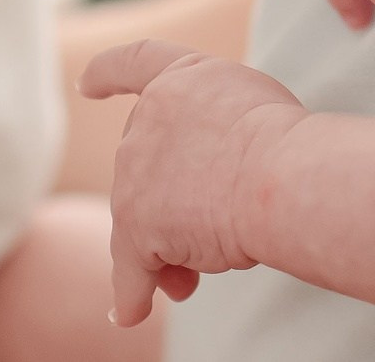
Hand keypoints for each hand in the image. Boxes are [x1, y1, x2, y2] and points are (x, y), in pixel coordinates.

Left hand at [78, 39, 309, 328]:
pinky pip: (130, 269)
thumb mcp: (249, 106)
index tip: (87, 85)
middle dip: (169, 204)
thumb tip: (206, 181)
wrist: (278, 175)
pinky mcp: (136, 224)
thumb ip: (217, 124)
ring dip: (169, 249)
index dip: (108, 73)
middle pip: (146, 165)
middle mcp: (147, 119)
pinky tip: (130, 311)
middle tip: (201, 241)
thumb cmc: (286, 142)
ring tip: (198, 278)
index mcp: (180, 78)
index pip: (136, 63)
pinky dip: (132, 293)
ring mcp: (135, 171)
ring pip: (142, 221)